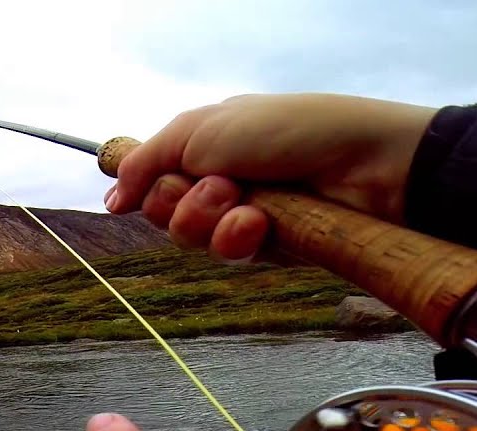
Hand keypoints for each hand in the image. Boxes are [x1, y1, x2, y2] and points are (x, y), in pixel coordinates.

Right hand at [105, 93, 436, 260]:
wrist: (366, 167)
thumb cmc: (291, 131)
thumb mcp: (203, 129)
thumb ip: (147, 161)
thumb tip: (110, 198)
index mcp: (207, 144)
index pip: (153, 177)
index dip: (146, 187)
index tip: (141, 191)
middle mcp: (222, 179)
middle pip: (166, 213)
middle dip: (182, 204)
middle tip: (218, 185)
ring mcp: (244, 214)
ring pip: (193, 239)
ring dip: (212, 222)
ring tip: (246, 204)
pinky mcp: (268, 246)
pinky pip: (228, 256)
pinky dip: (239, 239)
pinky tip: (262, 224)